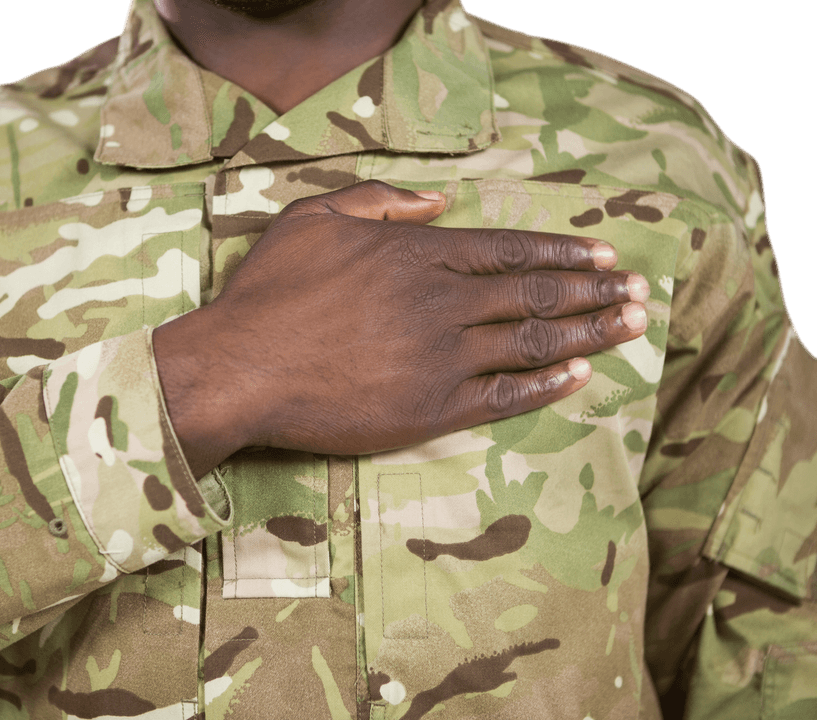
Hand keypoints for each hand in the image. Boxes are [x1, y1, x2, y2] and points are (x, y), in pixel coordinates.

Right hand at [154, 181, 648, 475]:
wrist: (241, 369)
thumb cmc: (271, 293)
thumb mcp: (315, 218)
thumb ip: (380, 201)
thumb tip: (437, 202)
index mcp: (416, 254)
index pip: (509, 249)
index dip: (563, 251)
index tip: (603, 254)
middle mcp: (441, 302)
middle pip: (534, 293)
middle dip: (593, 291)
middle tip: (636, 292)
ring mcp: (440, 358)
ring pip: (531, 342)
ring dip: (588, 334)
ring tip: (629, 328)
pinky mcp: (430, 409)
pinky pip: (504, 397)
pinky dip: (545, 386)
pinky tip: (577, 378)